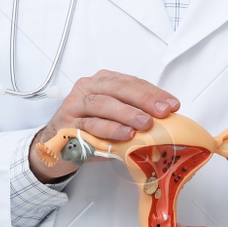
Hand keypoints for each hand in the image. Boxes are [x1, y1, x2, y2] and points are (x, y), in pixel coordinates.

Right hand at [29, 71, 177, 182]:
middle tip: (163, 112)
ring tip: (146, 123)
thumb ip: (133, 115)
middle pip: (117, 88)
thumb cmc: (89, 129)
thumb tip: (166, 123)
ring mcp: (75, 105)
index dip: (153, 92)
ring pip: (103, 104)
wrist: (55, 145)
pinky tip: (125, 135)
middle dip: (143, 99)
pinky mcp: (67, 124)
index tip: (172, 104)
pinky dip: (110, 129)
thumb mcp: (113, 118)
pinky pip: (91, 125)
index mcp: (102, 81)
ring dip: (127, 114)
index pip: (130, 82)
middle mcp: (87, 88)